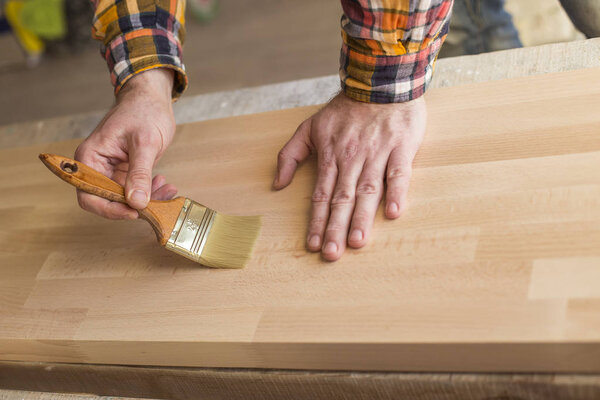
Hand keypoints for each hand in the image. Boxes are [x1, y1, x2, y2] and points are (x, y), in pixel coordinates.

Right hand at [74, 69, 177, 218]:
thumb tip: (137, 202)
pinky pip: (136, 191)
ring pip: (125, 199)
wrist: (152, 98)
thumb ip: (139, 173)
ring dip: (147, 200)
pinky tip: (165, 185)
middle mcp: (97, 167)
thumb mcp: (144, 142)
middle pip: (107, 201)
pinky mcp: (127, 173)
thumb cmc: (143, 111)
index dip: (109, 208)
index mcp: (90, 158)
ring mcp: (112, 171)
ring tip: (167, 190)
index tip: (133, 211)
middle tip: (157, 203)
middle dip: (133, 206)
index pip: (89, 194)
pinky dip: (151, 192)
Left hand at [273, 93, 425, 260]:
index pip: (320, 195)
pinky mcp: (401, 147)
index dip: (315, 221)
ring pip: (367, 190)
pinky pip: (398, 173)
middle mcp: (351, 158)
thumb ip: (289, 155)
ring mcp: (376, 153)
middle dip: (335, 228)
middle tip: (332, 253)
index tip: (311, 245)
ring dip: (362, 217)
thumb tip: (277, 184)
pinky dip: (396, 192)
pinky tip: (393, 212)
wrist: (379, 81)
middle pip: (341, 199)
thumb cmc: (345, 109)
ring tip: (357, 242)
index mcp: (330, 156)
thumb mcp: (309, 127)